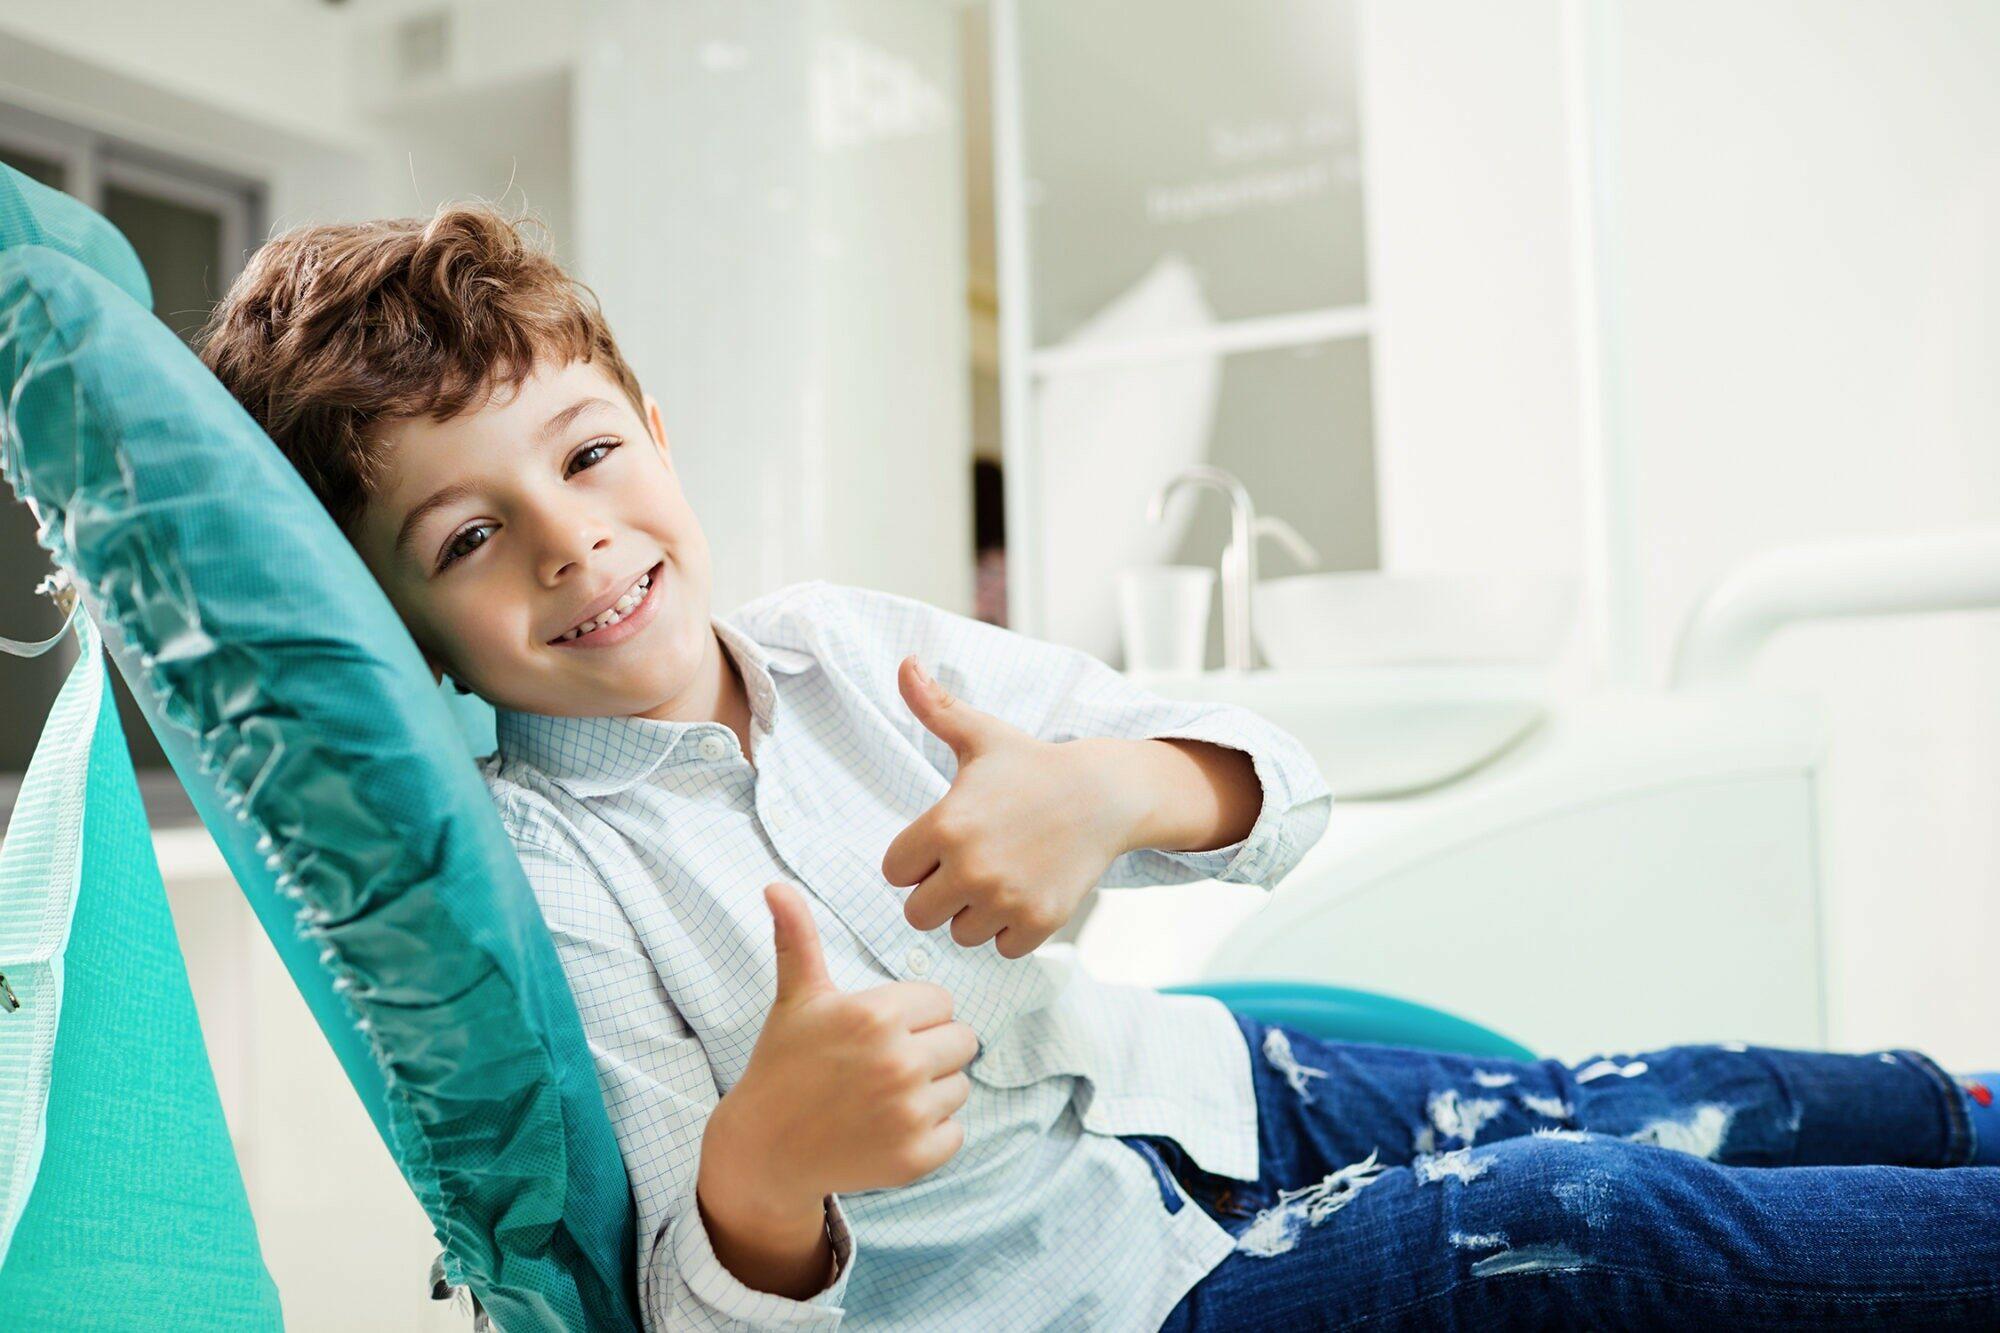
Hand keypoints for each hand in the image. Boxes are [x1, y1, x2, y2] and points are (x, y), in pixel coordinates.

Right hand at [700, 883, 976, 1220]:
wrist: (765, 1149)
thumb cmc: (784, 1064)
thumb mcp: (796, 999)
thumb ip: (798, 939)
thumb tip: (775, 885)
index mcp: (876, 1015)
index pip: (942, 1001)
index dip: (913, 1015)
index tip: (877, 1032)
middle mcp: (898, 1061)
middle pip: (962, 1041)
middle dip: (930, 1049)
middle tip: (884, 1064)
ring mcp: (909, 1113)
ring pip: (961, 1086)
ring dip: (931, 1091)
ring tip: (883, 1097)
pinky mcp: (916, 1158)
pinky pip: (956, 1132)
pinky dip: (931, 1133)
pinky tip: (889, 1128)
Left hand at [880, 657, 1140, 958]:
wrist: (1104, 793)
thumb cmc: (1032, 765)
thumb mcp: (981, 735)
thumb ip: (934, 707)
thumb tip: (905, 661)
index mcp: (944, 825)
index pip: (893, 872)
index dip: (915, 859)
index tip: (944, 840)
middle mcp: (971, 866)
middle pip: (918, 913)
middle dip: (939, 893)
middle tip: (972, 864)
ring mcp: (1007, 898)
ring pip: (960, 934)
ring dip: (975, 914)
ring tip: (1002, 876)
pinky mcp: (1039, 921)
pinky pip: (1002, 949)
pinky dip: (1012, 931)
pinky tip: (1026, 893)